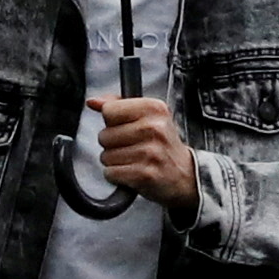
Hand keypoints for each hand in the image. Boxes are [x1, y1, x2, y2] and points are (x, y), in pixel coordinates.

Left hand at [87, 95, 196, 212]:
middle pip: (104, 135)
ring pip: (106, 156)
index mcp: (154, 108)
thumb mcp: (149, 118)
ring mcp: (150, 152)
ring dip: (115, 161)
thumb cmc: (163, 146)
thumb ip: (120, 106)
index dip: (112, 122)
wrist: (185, 176)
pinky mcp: (144, 174)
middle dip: (112, 144)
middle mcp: (154, 128)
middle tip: (132, 148)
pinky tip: (133, 172)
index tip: (126, 128)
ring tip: (134, 161)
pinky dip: (117, 176)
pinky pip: (110, 173)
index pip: (109, 110)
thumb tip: (93, 101)